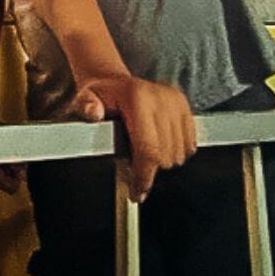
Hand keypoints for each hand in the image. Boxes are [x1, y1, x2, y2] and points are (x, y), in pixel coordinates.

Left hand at [73, 74, 196, 201]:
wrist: (115, 83)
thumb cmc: (101, 96)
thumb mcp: (85, 98)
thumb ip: (86, 106)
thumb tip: (93, 113)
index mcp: (137, 97)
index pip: (149, 148)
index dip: (143, 176)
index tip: (137, 192)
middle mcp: (160, 98)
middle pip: (165, 155)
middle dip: (150, 170)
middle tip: (135, 170)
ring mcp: (176, 102)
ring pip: (179, 154)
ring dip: (163, 161)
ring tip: (144, 154)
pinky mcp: (185, 106)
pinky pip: (190, 144)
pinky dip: (176, 152)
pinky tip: (158, 146)